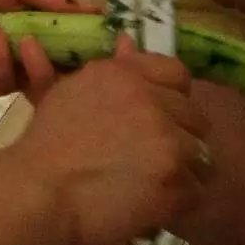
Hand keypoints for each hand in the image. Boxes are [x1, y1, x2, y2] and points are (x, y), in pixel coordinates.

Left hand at [0, 0, 94, 95]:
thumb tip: (94, 11)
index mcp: (46, 21)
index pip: (81, 39)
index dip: (98, 43)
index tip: (115, 41)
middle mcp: (36, 48)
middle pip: (69, 69)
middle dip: (79, 66)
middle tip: (81, 55)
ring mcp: (15, 67)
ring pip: (42, 81)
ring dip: (39, 62)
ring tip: (27, 38)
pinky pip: (7, 81)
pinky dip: (2, 60)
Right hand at [15, 37, 211, 244]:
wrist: (43, 193)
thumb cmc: (47, 144)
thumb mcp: (70, 91)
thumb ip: (109, 68)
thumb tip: (128, 42)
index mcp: (126, 76)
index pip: (177, 73)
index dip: (173, 95)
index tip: (161, 114)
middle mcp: (152, 101)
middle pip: (195, 116)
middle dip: (180, 135)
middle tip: (155, 155)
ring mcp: (167, 141)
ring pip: (201, 154)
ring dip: (183, 168)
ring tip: (157, 181)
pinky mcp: (176, 182)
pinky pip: (197, 191)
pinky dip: (180, 200)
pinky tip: (156, 202)